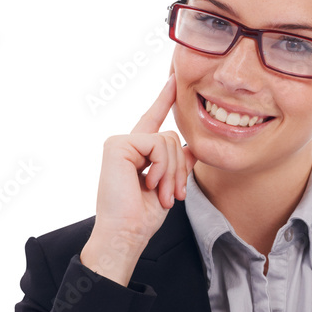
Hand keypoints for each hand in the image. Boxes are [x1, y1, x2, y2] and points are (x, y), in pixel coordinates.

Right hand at [81, 75, 197, 281]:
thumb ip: (179, 163)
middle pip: (173, 137)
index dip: (164, 100)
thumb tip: (193, 147)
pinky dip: (160, 166)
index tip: (173, 79)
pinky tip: (148, 182)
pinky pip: (157, 143)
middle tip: (170, 195)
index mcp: (137, 152)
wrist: (126, 233)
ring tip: (158, 193)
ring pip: (168, 140)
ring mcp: (120, 142)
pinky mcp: (117, 144)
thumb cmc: (142, 217)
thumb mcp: (168, 185)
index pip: (153, 121)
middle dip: (178, 169)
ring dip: (171, 172)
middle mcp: (126, 144)